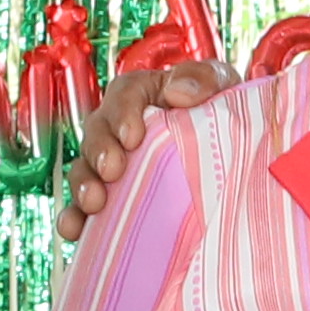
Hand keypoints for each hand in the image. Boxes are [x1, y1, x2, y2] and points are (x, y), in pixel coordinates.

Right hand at [52, 56, 232, 238]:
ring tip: (93, 203)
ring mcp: (110, 165)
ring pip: (84, 169)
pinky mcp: (110, 199)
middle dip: (99, 151)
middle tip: (111, 170)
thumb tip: (177, 92)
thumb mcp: (222, 88)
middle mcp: (118, 127)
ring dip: (83, 185)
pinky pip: (82, 208)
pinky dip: (74, 218)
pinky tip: (73, 231)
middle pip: (97, 131)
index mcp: (144, 95)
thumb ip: (204, 79)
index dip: (123, 113)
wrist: (236, 160)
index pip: (125, 94)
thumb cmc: (222, 115)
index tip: (132, 136)